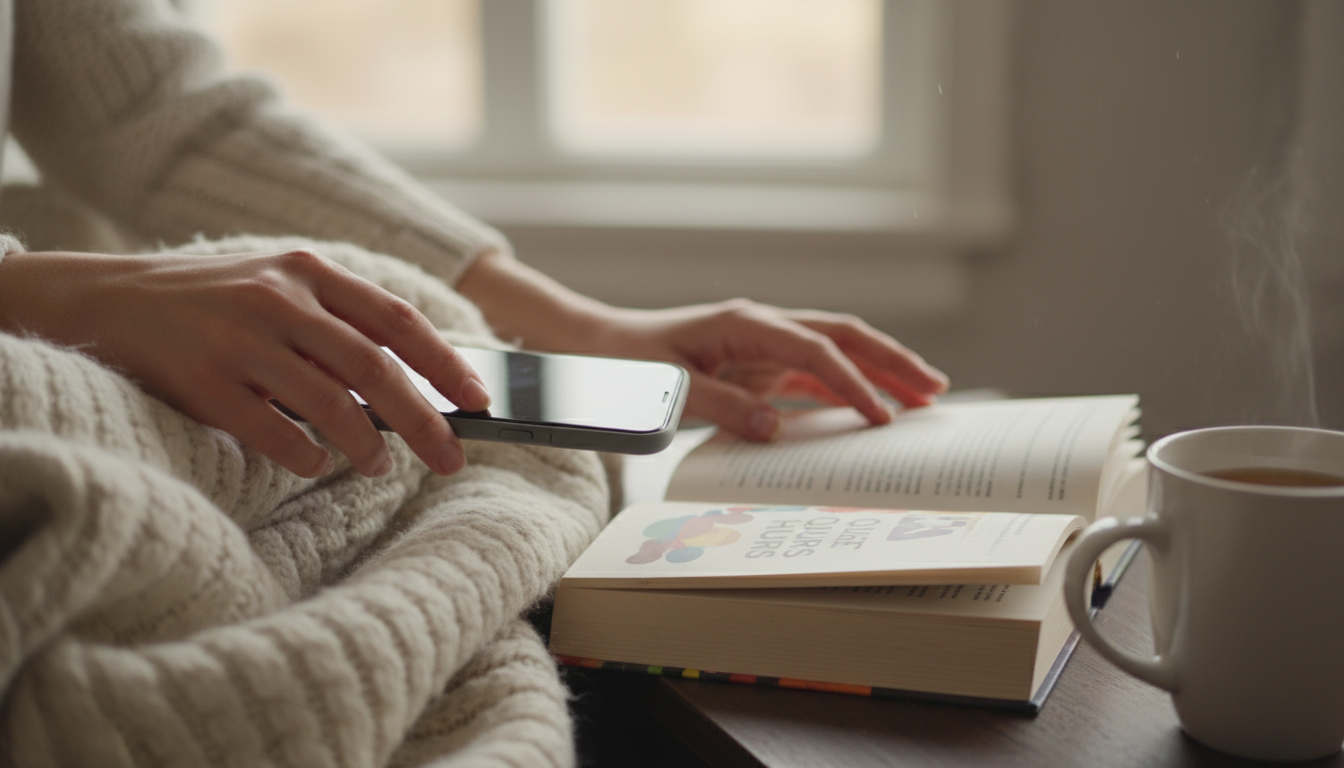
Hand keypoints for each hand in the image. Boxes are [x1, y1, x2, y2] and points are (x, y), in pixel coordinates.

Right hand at [0, 249, 489, 477]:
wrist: (105, 299)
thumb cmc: (213, 301)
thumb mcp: (278, 289)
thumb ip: (336, 325)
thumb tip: (409, 386)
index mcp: (308, 272)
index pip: (396, 320)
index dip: (444, 363)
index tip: (480, 400)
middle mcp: (278, 299)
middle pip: (373, 367)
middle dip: (423, 419)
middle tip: (451, 458)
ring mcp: (238, 338)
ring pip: (327, 401)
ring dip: (365, 443)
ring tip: (381, 466)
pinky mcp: (201, 379)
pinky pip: (268, 429)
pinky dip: (302, 453)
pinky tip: (316, 463)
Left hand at [457, 251, 947, 441]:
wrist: (599, 347)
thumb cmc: (628, 362)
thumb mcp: (666, 387)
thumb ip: (720, 405)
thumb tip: (773, 428)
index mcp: (745, 323)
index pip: (816, 352)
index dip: (853, 384)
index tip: (882, 418)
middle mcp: (762, 327)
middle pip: (844, 336)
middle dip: (892, 361)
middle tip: (935, 390)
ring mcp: (763, 344)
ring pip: (836, 353)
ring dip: (878, 373)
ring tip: (922, 398)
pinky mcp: (758, 364)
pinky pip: (813, 375)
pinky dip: (846, 389)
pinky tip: (869, 410)